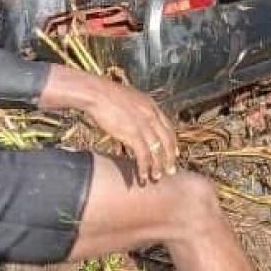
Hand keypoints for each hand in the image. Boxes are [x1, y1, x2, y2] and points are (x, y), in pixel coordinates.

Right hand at [41, 66, 178, 184]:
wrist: (96, 93)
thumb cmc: (106, 95)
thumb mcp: (129, 99)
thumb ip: (137, 110)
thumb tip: (135, 121)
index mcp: (152, 106)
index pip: (168, 127)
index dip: (172, 143)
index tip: (174, 154)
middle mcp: (152, 115)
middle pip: (167, 141)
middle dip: (169, 158)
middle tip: (171, 171)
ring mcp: (144, 125)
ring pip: (157, 151)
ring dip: (157, 167)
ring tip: (156, 178)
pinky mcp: (133, 134)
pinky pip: (143, 155)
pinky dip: (144, 168)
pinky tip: (142, 176)